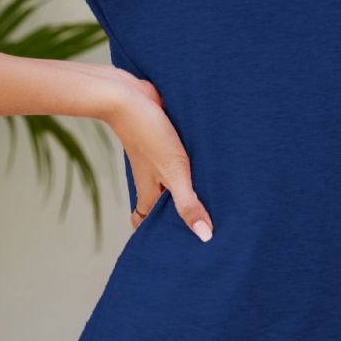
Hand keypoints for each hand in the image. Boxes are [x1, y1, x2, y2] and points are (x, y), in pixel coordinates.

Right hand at [104, 69, 213, 242]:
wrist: (127, 95)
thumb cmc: (149, 135)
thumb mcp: (174, 172)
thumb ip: (188, 203)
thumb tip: (204, 236)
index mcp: (148, 189)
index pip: (146, 220)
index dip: (155, 233)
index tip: (171, 245)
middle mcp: (150, 176)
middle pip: (160, 201)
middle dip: (175, 212)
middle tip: (202, 223)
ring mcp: (155, 156)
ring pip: (167, 177)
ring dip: (184, 185)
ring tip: (212, 195)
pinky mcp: (162, 138)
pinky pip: (175, 156)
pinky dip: (186, 162)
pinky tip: (206, 160)